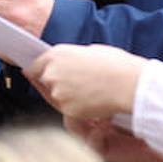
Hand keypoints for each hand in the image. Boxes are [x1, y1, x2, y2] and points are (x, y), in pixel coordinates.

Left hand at [26, 44, 146, 119]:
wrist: (129, 85)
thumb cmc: (116, 65)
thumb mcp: (90, 51)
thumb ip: (73, 58)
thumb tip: (71, 65)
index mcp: (56, 55)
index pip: (34, 65)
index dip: (36, 71)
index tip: (34, 75)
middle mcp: (52, 73)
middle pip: (44, 82)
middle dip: (54, 84)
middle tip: (74, 85)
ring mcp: (58, 93)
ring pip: (56, 98)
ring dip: (66, 97)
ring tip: (89, 92)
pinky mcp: (67, 110)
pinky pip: (67, 110)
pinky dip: (76, 108)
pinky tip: (92, 101)